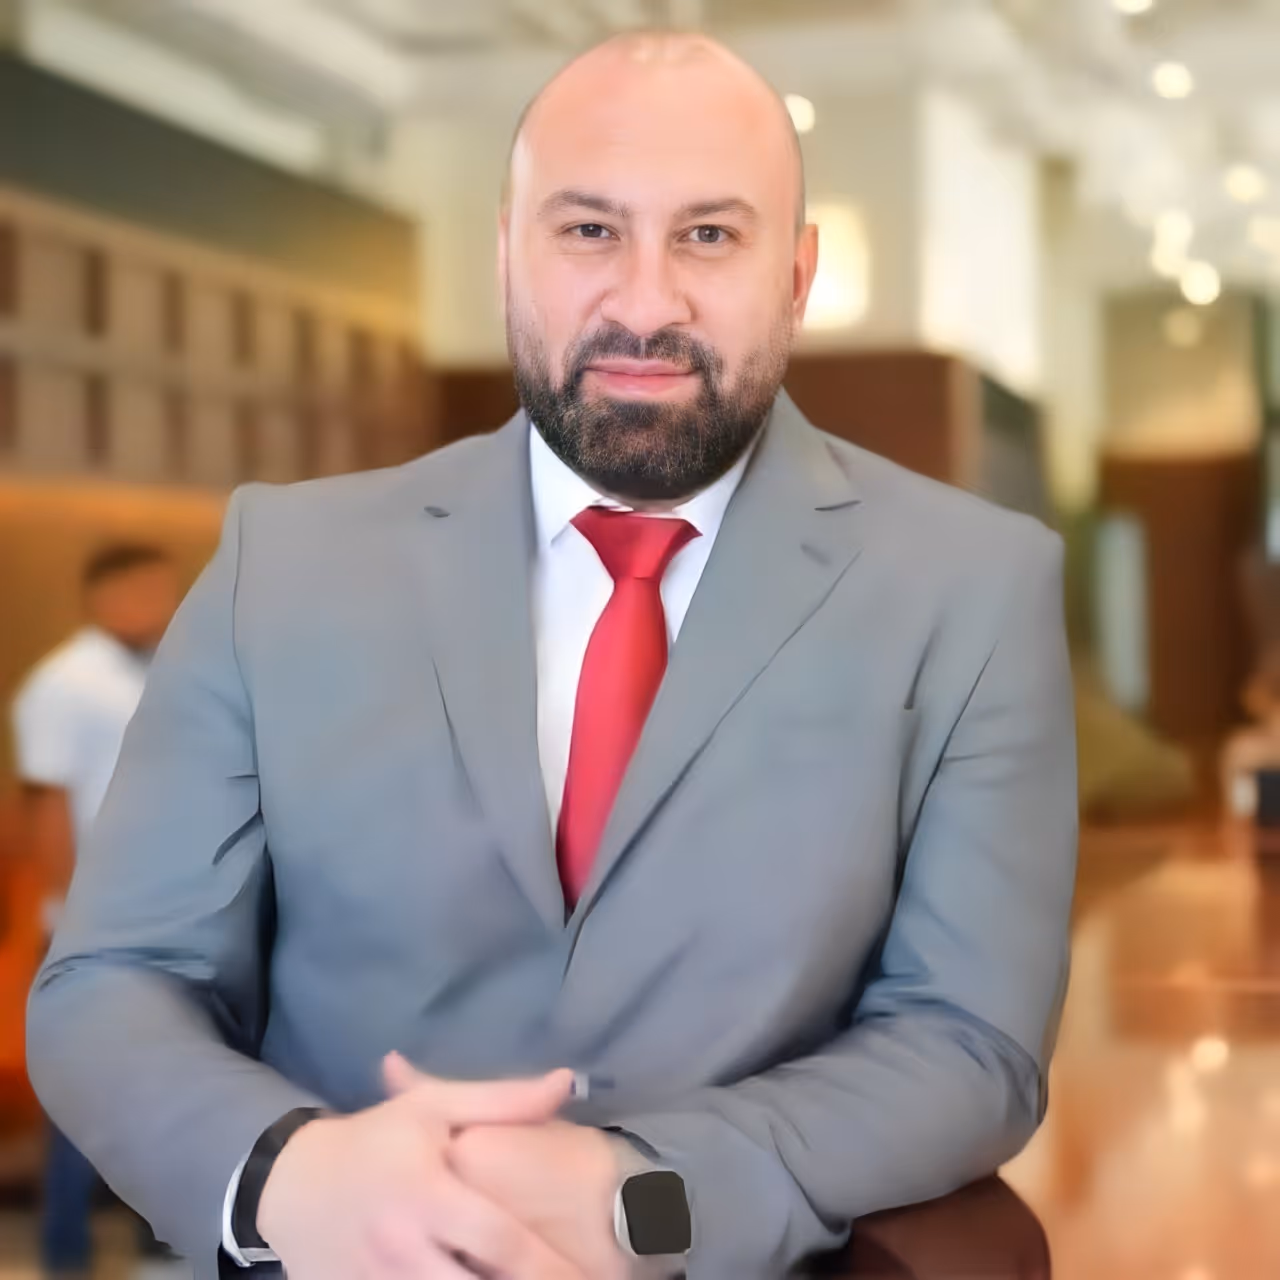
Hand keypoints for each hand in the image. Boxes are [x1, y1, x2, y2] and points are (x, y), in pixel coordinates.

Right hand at [256, 1056, 586, 1279]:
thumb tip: (567, 1082)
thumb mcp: (434, 1108)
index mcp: (429, 1196)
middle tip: (564, 1279)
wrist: (290, 1184)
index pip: (501, 1242)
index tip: (586, 1275)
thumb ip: (504, 1101)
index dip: (547, 1265)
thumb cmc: (376, 1140)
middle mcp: (404, 1249)